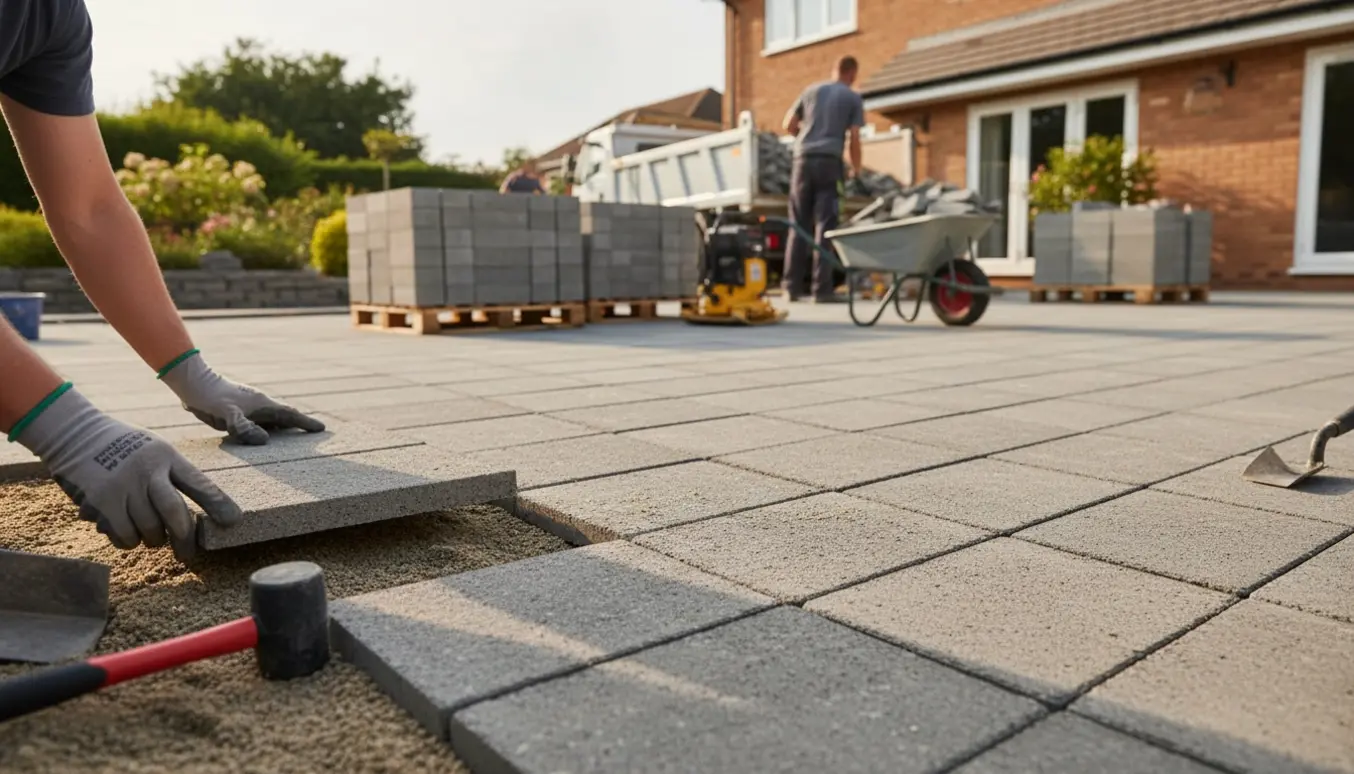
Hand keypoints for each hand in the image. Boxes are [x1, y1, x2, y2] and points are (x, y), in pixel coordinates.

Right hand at [15, 386, 242, 559]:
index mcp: (167, 457)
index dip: (218, 504)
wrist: (76, 435)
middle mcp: (147, 471)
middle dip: (185, 539)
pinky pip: (124, 535)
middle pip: (175, 514)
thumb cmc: (124, 448)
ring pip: (149, 530)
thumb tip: (195, 516)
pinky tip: (127, 531)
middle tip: (188, 554)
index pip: (198, 483)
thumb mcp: (155, 451)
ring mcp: (123, 486)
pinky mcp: (101, 502)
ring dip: (153, 539)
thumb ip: (173, 477)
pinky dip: (129, 541)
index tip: (234, 521)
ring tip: (150, 534)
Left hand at [159, 351, 324, 444]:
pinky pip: (258, 422)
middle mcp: (259, 405)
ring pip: (271, 420)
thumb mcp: (227, 414)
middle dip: (298, 426)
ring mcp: (249, 408)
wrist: (192, 383)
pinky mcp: (238, 411)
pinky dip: (266, 429)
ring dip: (283, 429)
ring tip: (293, 440)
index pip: (289, 414)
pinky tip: (263, 436)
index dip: (305, 422)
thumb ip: (244, 427)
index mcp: (262, 404)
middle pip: (284, 417)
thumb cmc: (210, 398)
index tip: (322, 429)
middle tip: (313, 435)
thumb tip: (265, 440)